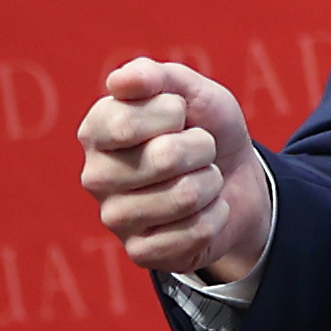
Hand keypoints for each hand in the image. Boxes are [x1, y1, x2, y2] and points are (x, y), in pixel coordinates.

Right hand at [79, 58, 271, 282]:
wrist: (235, 178)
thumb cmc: (203, 127)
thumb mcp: (189, 90)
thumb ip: (156, 77)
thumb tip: (120, 82)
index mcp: (95, 130)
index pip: (128, 122)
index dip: (173, 112)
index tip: (180, 113)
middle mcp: (95, 176)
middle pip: (163, 159)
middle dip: (202, 147)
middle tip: (200, 148)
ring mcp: (115, 219)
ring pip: (184, 197)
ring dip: (211, 182)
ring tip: (203, 178)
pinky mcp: (141, 254)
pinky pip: (195, 232)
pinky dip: (216, 216)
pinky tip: (205, 210)